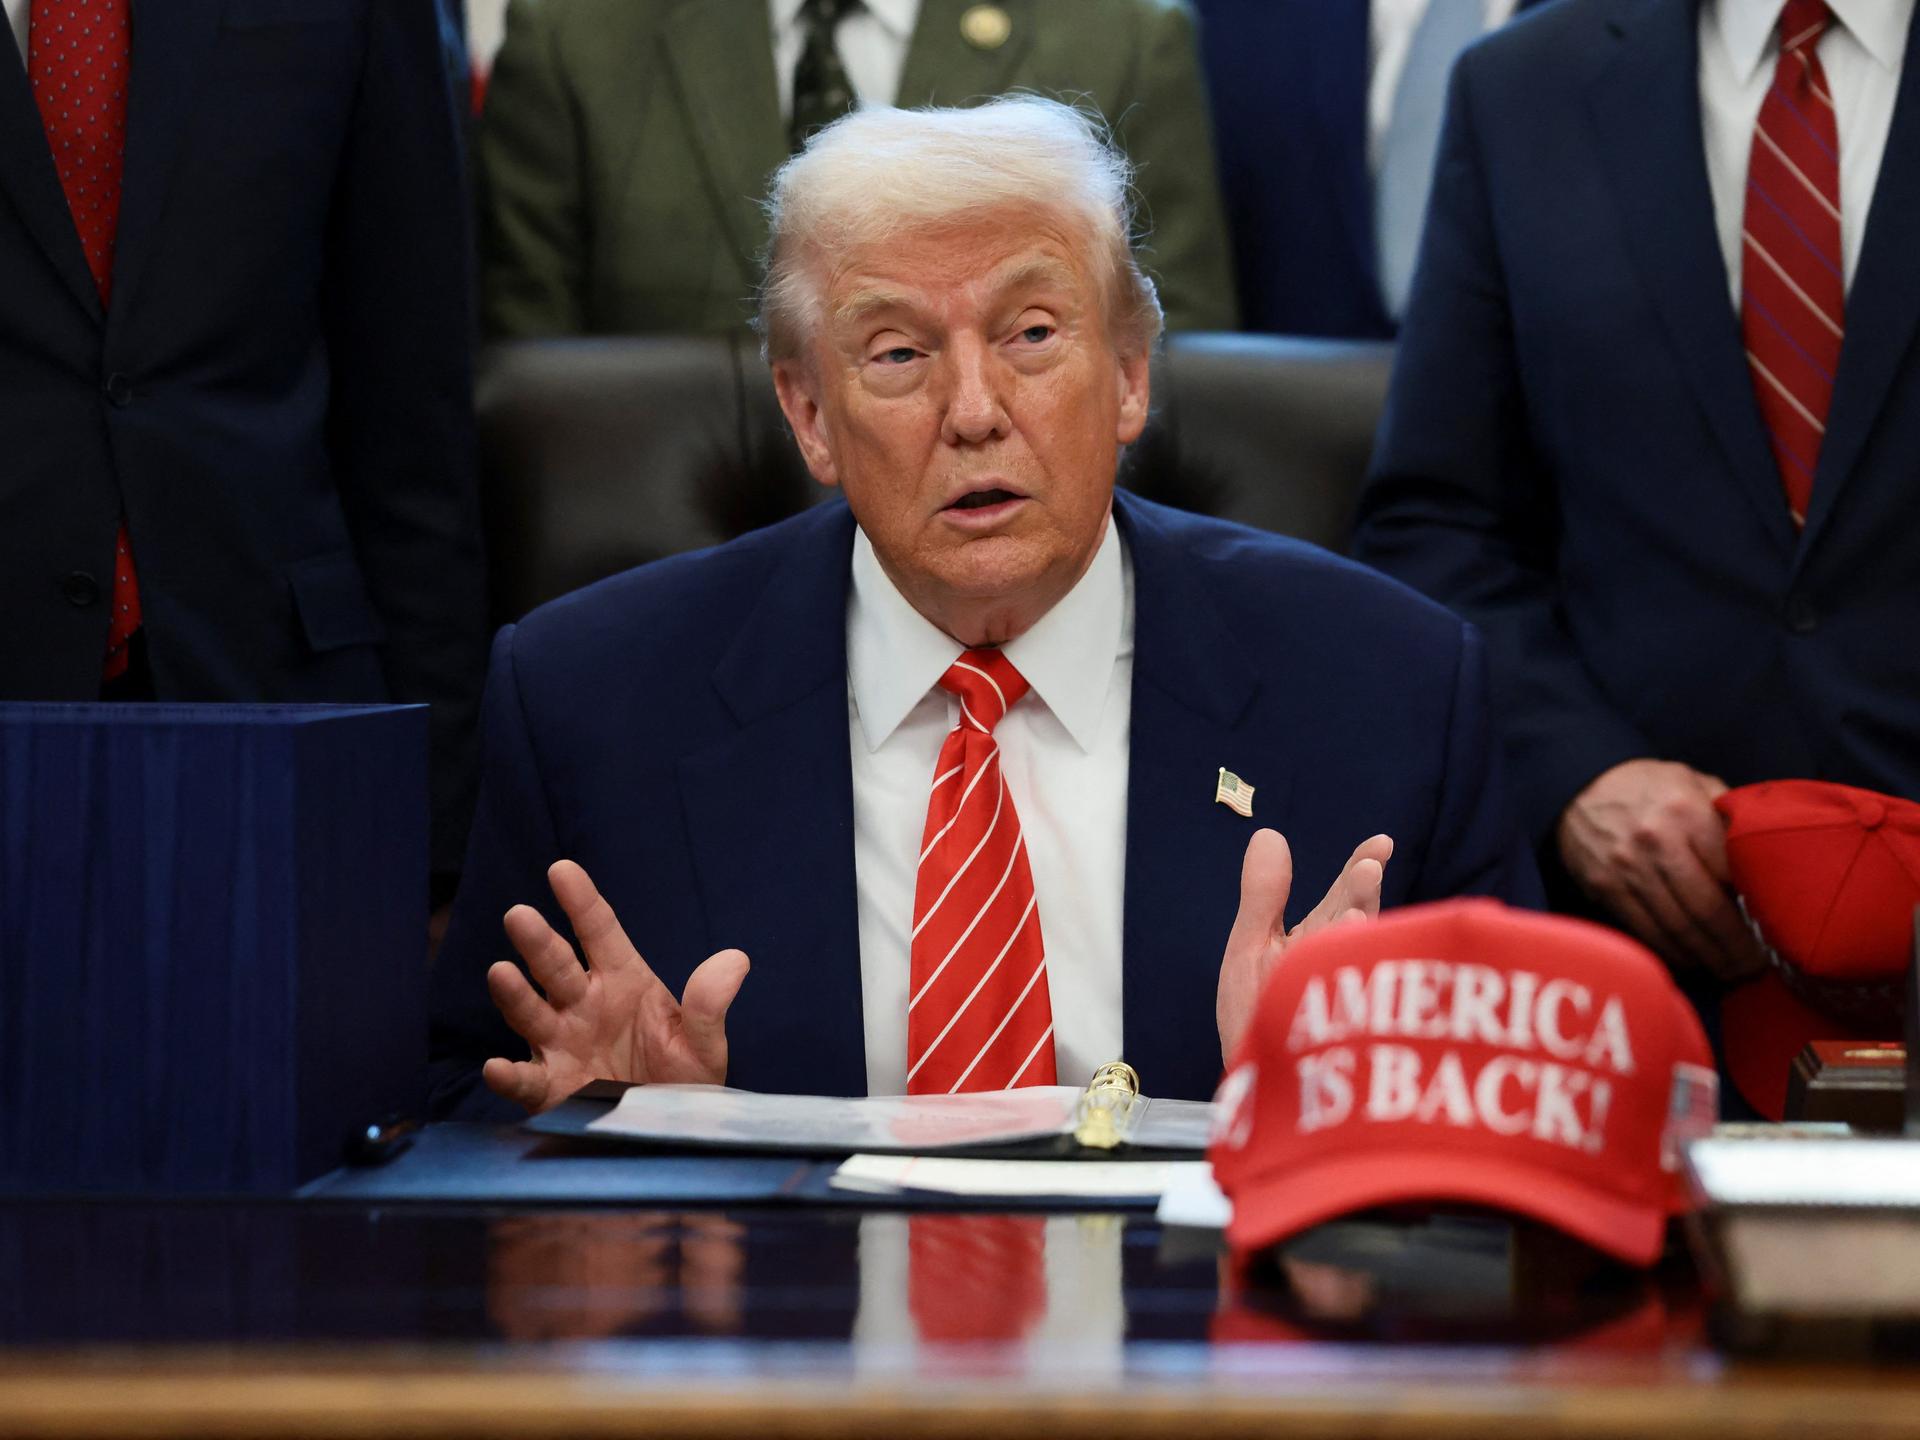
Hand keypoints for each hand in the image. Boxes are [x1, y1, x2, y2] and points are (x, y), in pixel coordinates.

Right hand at [482, 859, 750, 1113]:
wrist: (671, 1132)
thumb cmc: (684, 1079)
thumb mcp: (703, 1044)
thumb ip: (709, 1004)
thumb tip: (736, 961)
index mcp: (622, 981)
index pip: (598, 932)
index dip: (581, 901)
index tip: (562, 870)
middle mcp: (583, 1005)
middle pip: (556, 966)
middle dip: (538, 942)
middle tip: (520, 915)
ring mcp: (563, 1044)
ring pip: (531, 1013)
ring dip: (514, 994)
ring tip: (501, 972)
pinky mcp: (552, 1088)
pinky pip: (526, 1080)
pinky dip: (509, 1076)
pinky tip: (496, 1067)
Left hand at [1217, 830, 1392, 1059]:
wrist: (1254, 1086)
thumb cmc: (1255, 1018)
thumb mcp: (1250, 948)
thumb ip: (1262, 895)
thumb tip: (1268, 834)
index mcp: (1322, 938)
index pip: (1347, 896)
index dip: (1362, 868)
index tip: (1382, 843)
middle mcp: (1341, 964)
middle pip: (1356, 922)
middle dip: (1361, 897)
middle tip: (1368, 869)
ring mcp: (1346, 1000)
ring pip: (1357, 961)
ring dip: (1358, 939)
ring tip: (1354, 915)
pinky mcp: (1343, 1037)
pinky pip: (1349, 1009)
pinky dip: (1348, 989)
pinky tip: (1346, 965)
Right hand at [1555, 759, 1764, 981]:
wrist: (1578, 783)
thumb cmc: (1648, 786)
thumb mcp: (1693, 782)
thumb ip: (1727, 816)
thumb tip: (1764, 857)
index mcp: (1686, 812)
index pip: (1733, 871)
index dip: (1757, 905)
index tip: (1775, 926)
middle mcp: (1656, 842)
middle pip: (1707, 910)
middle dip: (1736, 946)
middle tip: (1756, 966)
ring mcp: (1627, 868)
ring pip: (1676, 928)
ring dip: (1707, 956)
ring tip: (1730, 970)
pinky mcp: (1605, 887)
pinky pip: (1645, 930)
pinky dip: (1672, 951)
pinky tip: (1692, 958)